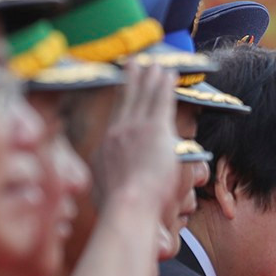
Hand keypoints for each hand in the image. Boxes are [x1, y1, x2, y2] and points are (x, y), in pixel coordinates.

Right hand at [93, 59, 178, 204]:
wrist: (128, 207)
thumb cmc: (120, 211)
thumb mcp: (106, 198)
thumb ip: (111, 191)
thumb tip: (109, 193)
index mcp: (106, 149)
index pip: (115, 119)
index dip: (120, 101)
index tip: (122, 89)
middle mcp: (117, 133)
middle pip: (125, 101)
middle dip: (131, 81)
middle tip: (133, 64)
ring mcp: (134, 129)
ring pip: (143, 97)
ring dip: (150, 78)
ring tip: (155, 65)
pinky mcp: (154, 129)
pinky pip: (160, 101)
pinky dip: (164, 86)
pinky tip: (169, 74)